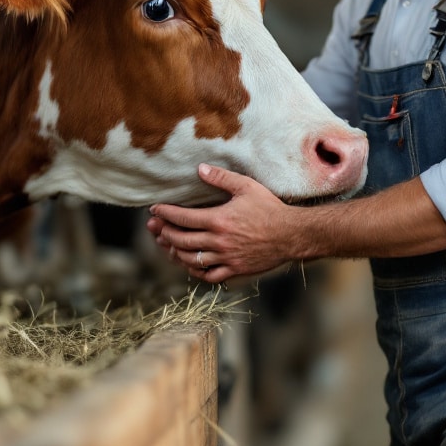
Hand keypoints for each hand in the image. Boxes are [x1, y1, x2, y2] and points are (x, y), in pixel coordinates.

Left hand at [146, 163, 297, 283]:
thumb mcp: (246, 187)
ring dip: (175, 252)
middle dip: (164, 233)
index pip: (182, 218)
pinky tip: (190, 263)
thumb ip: (221, 178)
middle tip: (154, 227)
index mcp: (219, 220)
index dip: (165, 213)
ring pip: (191, 260)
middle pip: (181, 240)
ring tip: (167, 245)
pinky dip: (195, 271)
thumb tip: (199, 169)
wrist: (291, 234)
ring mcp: (226, 258)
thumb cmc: (270, 208)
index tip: (154, 210)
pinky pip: (208, 275)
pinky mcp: (235, 270)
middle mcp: (219, 241)